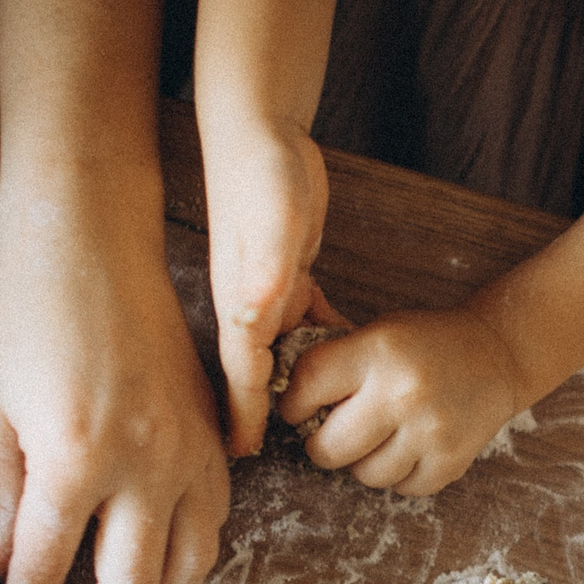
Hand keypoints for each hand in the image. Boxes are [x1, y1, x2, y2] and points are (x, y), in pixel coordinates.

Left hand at [0, 172, 230, 583]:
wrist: (93, 240)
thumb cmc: (27, 313)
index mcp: (74, 457)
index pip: (45, 571)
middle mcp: (143, 463)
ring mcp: (190, 451)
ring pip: (188, 568)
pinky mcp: (215, 436)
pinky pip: (214, 523)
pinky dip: (186, 563)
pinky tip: (153, 571)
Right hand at [201, 112, 348, 455]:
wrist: (260, 129)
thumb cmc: (262, 174)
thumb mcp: (270, 223)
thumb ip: (264, 270)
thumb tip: (253, 318)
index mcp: (241, 301)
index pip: (242, 373)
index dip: (243, 415)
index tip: (244, 454)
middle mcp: (250, 302)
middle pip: (257, 372)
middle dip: (265, 412)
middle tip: (279, 452)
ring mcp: (269, 288)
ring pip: (283, 350)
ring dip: (297, 382)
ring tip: (318, 419)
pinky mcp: (289, 271)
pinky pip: (305, 321)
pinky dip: (321, 343)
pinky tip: (342, 358)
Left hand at [285, 307, 526, 495]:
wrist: (496, 352)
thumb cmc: (424, 344)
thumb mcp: (377, 334)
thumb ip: (334, 364)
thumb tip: (283, 406)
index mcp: (376, 351)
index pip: (305, 387)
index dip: (294, 405)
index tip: (301, 410)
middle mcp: (402, 392)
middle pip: (328, 449)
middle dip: (324, 445)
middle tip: (336, 434)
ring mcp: (429, 430)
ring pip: (364, 475)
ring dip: (364, 463)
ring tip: (381, 437)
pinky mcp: (451, 460)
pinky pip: (402, 488)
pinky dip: (400, 475)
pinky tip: (410, 447)